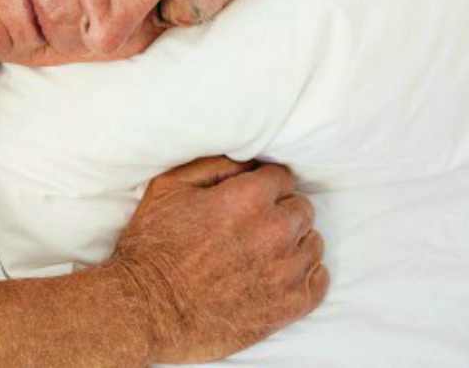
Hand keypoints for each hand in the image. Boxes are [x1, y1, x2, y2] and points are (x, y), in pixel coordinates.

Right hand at [108, 156, 327, 363]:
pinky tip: (280, 274)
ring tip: (262, 252)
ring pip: (312, 243)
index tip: (249, 196)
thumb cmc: (154, 245)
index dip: (263, 184)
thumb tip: (246, 161)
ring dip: (293, 243)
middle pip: (302, 208)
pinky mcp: (289, 305)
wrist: (148, 306)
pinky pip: (319, 281)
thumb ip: (214, 166)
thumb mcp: (169, 187)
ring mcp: (286, 271)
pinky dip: (304, 275)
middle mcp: (275, 231)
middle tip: (252, 225)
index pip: (282, 177)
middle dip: (279, 211)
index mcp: (248, 198)